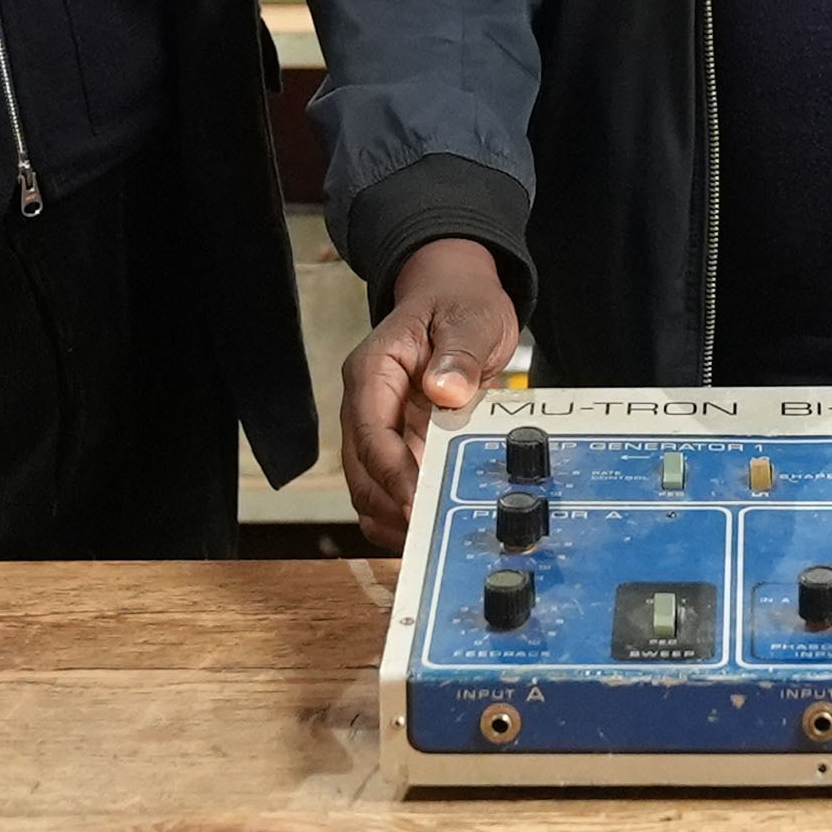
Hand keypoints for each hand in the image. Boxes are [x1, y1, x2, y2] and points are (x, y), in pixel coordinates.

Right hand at [342, 237, 521, 549]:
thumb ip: (460, 354)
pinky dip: (405, 510)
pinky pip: (389, 488)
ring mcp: (379, 428)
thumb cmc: (458, 303)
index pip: (370, 432)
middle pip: (362, 470)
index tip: (418, 503)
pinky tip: (433, 524)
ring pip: (369, 488)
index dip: (391, 474)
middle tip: (432, 531)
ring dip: (396, 516)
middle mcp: (366, 404)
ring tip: (434, 536)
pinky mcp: (397, 445)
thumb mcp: (470, 317)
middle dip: (393, 505)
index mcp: (374, 371)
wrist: (456, 296)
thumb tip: (446, 390)